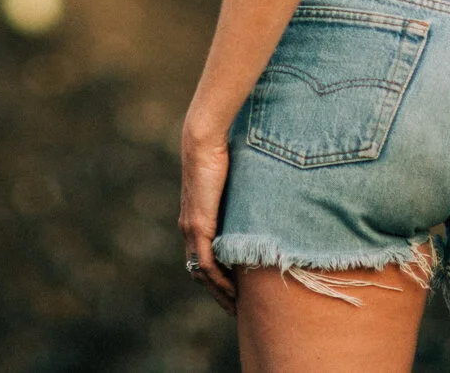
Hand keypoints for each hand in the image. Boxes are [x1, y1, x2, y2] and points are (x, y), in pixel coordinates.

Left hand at [178, 121, 236, 313]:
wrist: (204, 140)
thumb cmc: (221, 153)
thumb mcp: (232, 185)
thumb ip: (239, 199)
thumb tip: (260, 200)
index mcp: (195, 218)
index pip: (201, 258)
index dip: (215, 278)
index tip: (233, 293)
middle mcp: (189, 227)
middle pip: (199, 272)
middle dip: (217, 292)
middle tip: (235, 309)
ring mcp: (191, 228)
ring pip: (200, 273)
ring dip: (218, 292)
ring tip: (236, 308)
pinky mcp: (198, 226)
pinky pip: (204, 263)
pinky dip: (217, 281)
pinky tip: (231, 292)